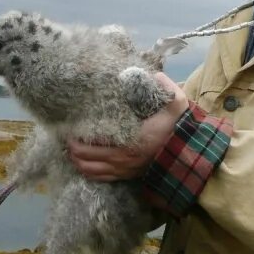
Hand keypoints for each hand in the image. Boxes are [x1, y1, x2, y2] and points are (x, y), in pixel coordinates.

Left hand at [68, 73, 187, 181]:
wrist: (187, 156)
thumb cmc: (177, 130)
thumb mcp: (177, 105)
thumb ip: (168, 89)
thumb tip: (156, 75)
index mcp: (130, 140)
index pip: (93, 141)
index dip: (77, 136)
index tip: (69, 126)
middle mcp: (122, 158)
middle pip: (84, 157)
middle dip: (71, 147)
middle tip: (66, 135)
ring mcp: (122, 170)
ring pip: (88, 170)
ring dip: (76, 160)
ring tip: (70, 149)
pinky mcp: (125, 176)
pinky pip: (99, 178)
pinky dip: (87, 172)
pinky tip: (81, 163)